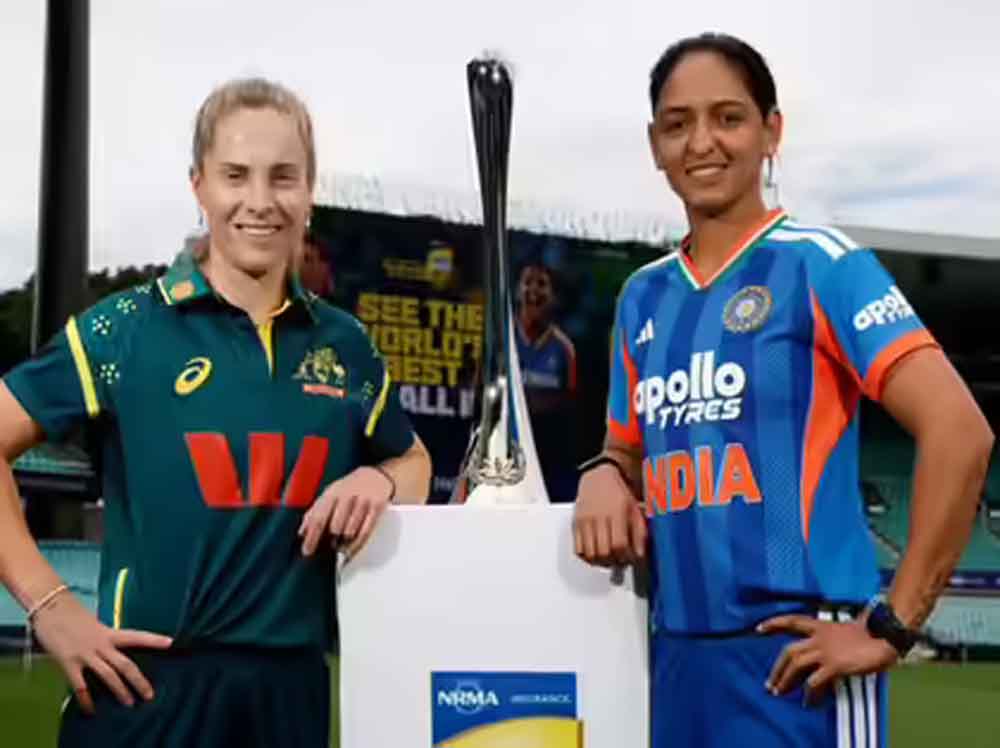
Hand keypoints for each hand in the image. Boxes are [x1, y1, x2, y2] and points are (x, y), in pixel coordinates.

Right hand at [31, 592, 172, 714]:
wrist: (49, 608)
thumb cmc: (72, 615)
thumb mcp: (94, 624)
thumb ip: (104, 638)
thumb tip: (112, 649)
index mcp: (109, 632)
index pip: (136, 636)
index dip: (153, 640)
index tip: (171, 642)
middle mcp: (101, 644)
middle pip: (125, 664)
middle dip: (139, 681)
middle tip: (149, 695)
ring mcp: (85, 654)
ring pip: (108, 676)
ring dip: (120, 691)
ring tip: (129, 703)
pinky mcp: (68, 663)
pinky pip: (80, 686)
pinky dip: (86, 700)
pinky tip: (91, 710)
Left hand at [299, 466, 393, 559]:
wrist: (375, 476)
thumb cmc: (348, 489)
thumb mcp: (330, 495)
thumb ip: (315, 512)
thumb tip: (302, 533)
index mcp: (332, 493)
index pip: (318, 518)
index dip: (312, 537)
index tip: (307, 551)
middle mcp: (347, 496)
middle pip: (335, 527)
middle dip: (331, 541)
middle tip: (330, 547)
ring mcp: (363, 501)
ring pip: (350, 532)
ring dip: (344, 542)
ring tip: (342, 544)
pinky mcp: (377, 507)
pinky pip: (365, 532)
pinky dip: (357, 545)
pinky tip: (351, 549)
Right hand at [572, 464, 646, 566]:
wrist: (598, 479)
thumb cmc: (619, 495)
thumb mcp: (635, 510)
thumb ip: (640, 533)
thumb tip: (639, 555)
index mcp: (616, 512)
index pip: (619, 544)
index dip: (626, 557)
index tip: (631, 558)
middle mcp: (598, 517)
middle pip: (604, 552)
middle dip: (614, 562)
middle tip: (620, 560)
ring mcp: (584, 521)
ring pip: (590, 554)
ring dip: (601, 562)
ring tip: (609, 559)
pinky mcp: (575, 525)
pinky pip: (578, 550)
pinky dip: (588, 558)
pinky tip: (597, 555)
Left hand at [758, 614, 897, 702]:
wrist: (886, 634)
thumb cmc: (871, 633)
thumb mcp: (845, 631)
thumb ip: (831, 639)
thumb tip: (824, 655)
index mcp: (821, 627)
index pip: (791, 621)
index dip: (774, 624)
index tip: (758, 628)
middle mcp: (819, 637)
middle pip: (789, 651)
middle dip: (777, 668)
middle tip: (770, 683)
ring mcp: (826, 651)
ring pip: (796, 665)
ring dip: (785, 680)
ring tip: (780, 692)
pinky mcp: (835, 665)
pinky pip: (815, 682)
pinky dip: (809, 693)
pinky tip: (808, 702)